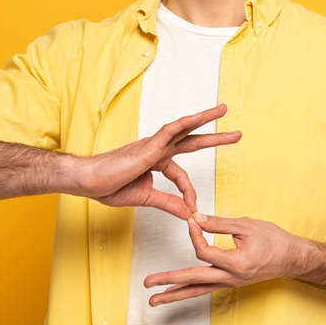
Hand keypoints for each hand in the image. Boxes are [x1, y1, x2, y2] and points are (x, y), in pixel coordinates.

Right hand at [69, 105, 239, 218]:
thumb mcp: (146, 198)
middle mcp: (157, 149)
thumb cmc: (110, 187)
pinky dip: (184, 123)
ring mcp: (153, 145)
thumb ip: (169, 203)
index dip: (189, 192)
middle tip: (236, 133)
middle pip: (191, 139)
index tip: (192, 209)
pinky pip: (169, 130)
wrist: (89, 183)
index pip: (181, 174)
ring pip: (183, 128)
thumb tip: (189, 213)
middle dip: (214, 136)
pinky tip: (198, 117)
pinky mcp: (147, 146)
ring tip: (223, 111)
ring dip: (204, 119)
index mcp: (156, 161)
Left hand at [144, 213, 312, 305]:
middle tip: (147, 283)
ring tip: (153, 300)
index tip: (192, 219)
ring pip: (196, 290)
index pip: (203, 251)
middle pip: (193, 279)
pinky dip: (188, 290)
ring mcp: (229, 283)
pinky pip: (204, 288)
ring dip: (174, 294)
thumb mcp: (247, 225)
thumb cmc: (274, 240)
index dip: (194, 234)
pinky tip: (175, 293)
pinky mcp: (229, 283)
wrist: (292, 258)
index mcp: (236, 263)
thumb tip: (194, 218)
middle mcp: (230, 278)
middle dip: (168, 281)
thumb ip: (218, 223)